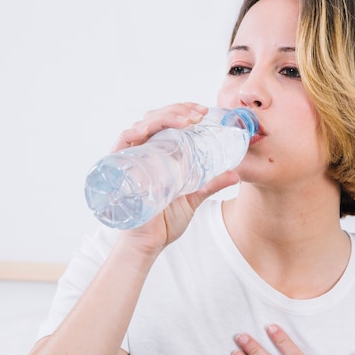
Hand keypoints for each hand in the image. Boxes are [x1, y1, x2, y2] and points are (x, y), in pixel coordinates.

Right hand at [114, 103, 238, 253]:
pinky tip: (149, 128)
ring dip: (164, 116)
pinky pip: (123, 141)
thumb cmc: (165, 220)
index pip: (169, 122)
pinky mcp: (118, 167)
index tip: (204, 111)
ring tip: (186, 119)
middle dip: (179, 109)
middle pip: (157, 118)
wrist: (149, 244)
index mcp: (161, 153)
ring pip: (143, 124)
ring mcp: (132, 157)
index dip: (185, 111)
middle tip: (199, 113)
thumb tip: (236, 174)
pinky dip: (135, 131)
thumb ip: (212, 183)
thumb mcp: (194, 197)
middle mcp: (145, 151)